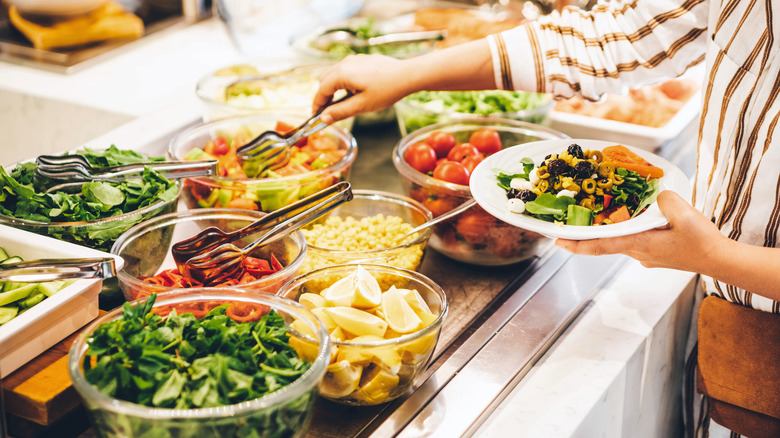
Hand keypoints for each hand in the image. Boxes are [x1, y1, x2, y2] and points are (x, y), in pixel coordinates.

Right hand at [313, 54, 414, 123]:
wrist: (408, 75)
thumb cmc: (387, 90)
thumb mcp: (362, 105)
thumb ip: (340, 112)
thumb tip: (324, 118)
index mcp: (342, 74)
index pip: (321, 90)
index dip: (317, 104)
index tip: (316, 116)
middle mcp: (345, 63)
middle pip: (325, 80)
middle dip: (324, 96)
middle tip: (327, 112)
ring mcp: (354, 59)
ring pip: (335, 74)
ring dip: (333, 88)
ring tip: (339, 103)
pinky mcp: (363, 59)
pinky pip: (346, 70)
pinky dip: (343, 81)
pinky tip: (353, 92)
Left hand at [555, 191, 727, 271]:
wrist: (721, 259)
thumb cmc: (702, 241)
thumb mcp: (684, 213)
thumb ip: (665, 200)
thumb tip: (655, 196)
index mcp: (639, 244)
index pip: (601, 245)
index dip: (577, 244)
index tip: (557, 242)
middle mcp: (638, 253)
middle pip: (606, 242)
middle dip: (588, 232)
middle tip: (569, 221)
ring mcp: (646, 256)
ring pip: (620, 240)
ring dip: (609, 230)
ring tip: (599, 213)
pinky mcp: (654, 254)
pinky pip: (634, 240)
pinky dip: (627, 230)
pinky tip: (634, 218)